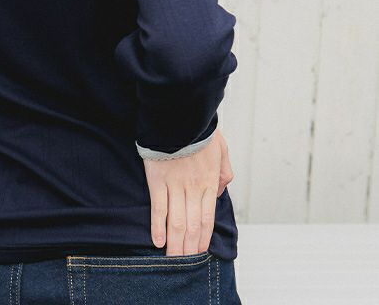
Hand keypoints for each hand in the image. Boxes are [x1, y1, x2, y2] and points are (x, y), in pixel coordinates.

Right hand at [143, 127, 233, 255]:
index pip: (207, 219)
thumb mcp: (221, 149)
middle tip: (184, 266)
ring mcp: (175, 186)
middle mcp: (194, 189)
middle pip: (192, 226)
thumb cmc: (200, 130)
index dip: (203, 240)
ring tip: (172, 260)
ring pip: (176, 222)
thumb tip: (220, 191)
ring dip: (175, 244)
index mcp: (210, 182)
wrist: (180, 115)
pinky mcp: (158, 180)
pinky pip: (159, 207)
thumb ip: (224, 172)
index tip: (199, 253)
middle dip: (188, 249)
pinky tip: (157, 240)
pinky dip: (158, 226)